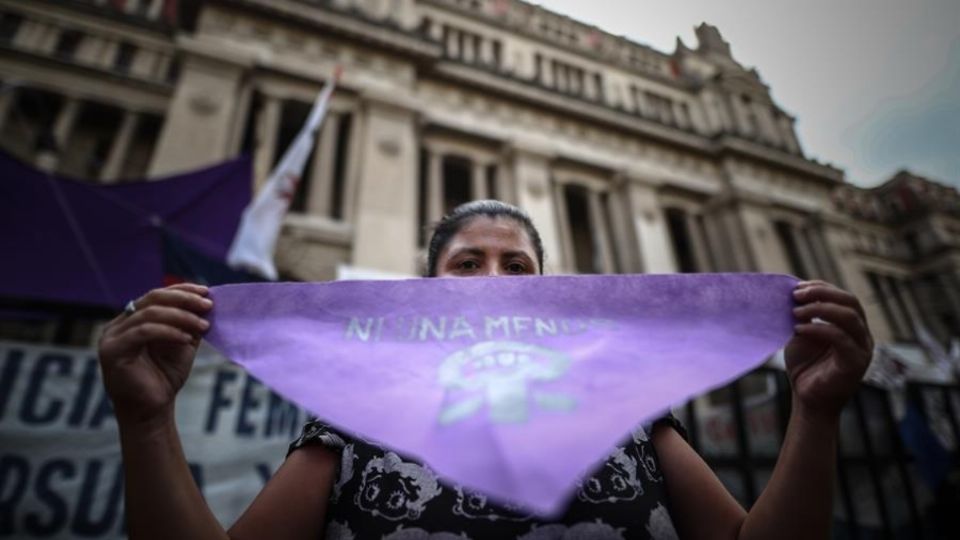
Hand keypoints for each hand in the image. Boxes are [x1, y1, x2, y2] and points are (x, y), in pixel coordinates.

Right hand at [98, 283, 211, 424]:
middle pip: (152, 299)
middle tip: (207, 305)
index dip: (182, 290)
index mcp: (132, 320)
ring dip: (181, 316)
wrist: (152, 409)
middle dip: (184, 299)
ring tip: (203, 325)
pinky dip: (168, 331)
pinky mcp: (112, 350)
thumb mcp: (182, 343)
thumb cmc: (165, 376)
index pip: (156, 295)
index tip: (206, 292)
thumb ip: (190, 322)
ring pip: (149, 314)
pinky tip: (186, 338)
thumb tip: (208, 301)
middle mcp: (119, 324)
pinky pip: (143, 332)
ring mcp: (112, 336)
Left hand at [785, 280, 873, 420]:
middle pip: (851, 302)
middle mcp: (862, 334)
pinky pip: (840, 338)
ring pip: (849, 316)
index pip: (843, 297)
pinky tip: (798, 329)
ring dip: (820, 309)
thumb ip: (804, 315)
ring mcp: (862, 348)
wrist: (808, 399)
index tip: (797, 287)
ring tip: (795, 311)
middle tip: (796, 295)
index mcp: (852, 326)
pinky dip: (818, 329)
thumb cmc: (805, 366)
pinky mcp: (856, 362)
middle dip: (822, 293)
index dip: (821, 288)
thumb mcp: (802, 334)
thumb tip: (796, 292)